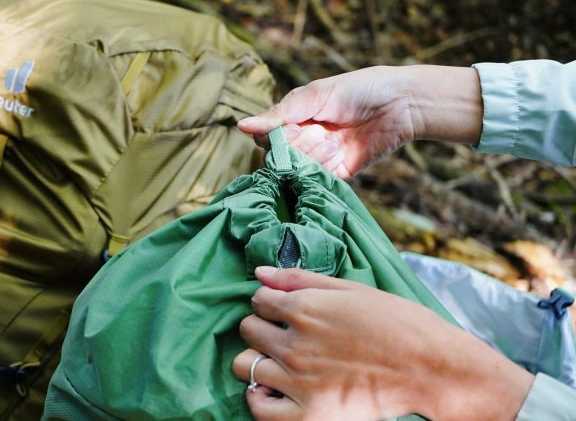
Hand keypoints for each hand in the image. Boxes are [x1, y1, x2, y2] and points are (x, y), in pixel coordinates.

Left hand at [232, 267, 533, 420]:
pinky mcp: (308, 415)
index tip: (285, 311)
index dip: (270, 303)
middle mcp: (295, 343)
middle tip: (287, 337)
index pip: (258, 299)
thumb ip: (301, 279)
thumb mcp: (352, 290)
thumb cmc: (400, 324)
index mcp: (305, 308)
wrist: (434, 371)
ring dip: (258, 361)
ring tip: (281, 364)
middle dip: (263, 328)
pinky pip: (258, 406)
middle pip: (248, 329)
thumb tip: (261, 272)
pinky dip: (262, 398)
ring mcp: (298, 381)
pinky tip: (279, 390)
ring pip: (244, 365)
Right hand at [238, 65, 482, 178]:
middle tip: (318, 130)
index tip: (288, 127)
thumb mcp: (313, 96)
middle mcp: (303, 141)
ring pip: (299, 170)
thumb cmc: (356, 90)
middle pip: (281, 157)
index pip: (266, 139)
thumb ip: (277, 115)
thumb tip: (242, 126)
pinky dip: (324, 169)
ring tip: (334, 138)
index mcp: (294, 120)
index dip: (273, 137)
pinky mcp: (339, 173)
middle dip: (297, 145)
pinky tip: (338, 150)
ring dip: (315, 154)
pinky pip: (319, 181)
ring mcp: (320, 159)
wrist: (398, 103)